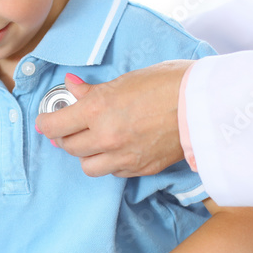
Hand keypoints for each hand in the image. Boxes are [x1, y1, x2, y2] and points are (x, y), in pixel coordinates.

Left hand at [35, 60, 193, 177]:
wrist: (206, 106)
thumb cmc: (169, 84)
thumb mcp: (126, 80)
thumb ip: (94, 90)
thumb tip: (72, 87)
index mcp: (98, 109)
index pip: (55, 125)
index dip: (46, 123)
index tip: (46, 121)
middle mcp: (105, 137)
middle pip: (68, 147)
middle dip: (65, 137)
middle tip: (69, 127)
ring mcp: (123, 156)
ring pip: (88, 166)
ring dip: (86, 154)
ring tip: (94, 140)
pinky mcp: (140, 169)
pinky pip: (113, 172)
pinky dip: (109, 162)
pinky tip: (117, 148)